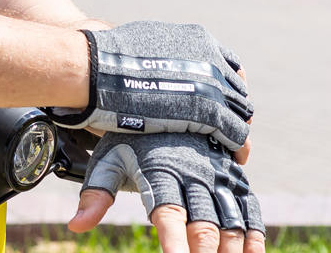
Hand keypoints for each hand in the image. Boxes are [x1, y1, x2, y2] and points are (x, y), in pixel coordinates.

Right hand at [49, 21, 251, 151]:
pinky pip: (236, 132)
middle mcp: (211, 58)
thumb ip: (169, 51)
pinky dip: (238, 146)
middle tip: (226, 130)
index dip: (227, 89)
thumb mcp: (149, 40)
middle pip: (238, 90)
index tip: (222, 104)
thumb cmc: (110, 58)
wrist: (95, 69)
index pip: (230, 67)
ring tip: (233, 147)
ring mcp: (211, 84)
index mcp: (199, 40)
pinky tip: (235, 157)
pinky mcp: (207, 111)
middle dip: (234, 110)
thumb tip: (163, 61)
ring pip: (241, 112)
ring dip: (238, 129)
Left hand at [68, 131, 263, 252]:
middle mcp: (192, 173)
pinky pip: (250, 206)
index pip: (167, 213)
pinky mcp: (232, 174)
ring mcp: (216, 173)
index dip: (173, 241)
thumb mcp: (109, 158)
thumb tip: (76, 225)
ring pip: (231, 219)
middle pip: (204, 224)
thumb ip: (96, 193)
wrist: (161, 94)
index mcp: (161, 171)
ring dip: (233, 249)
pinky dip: (255, 233)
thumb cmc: (130, 135)